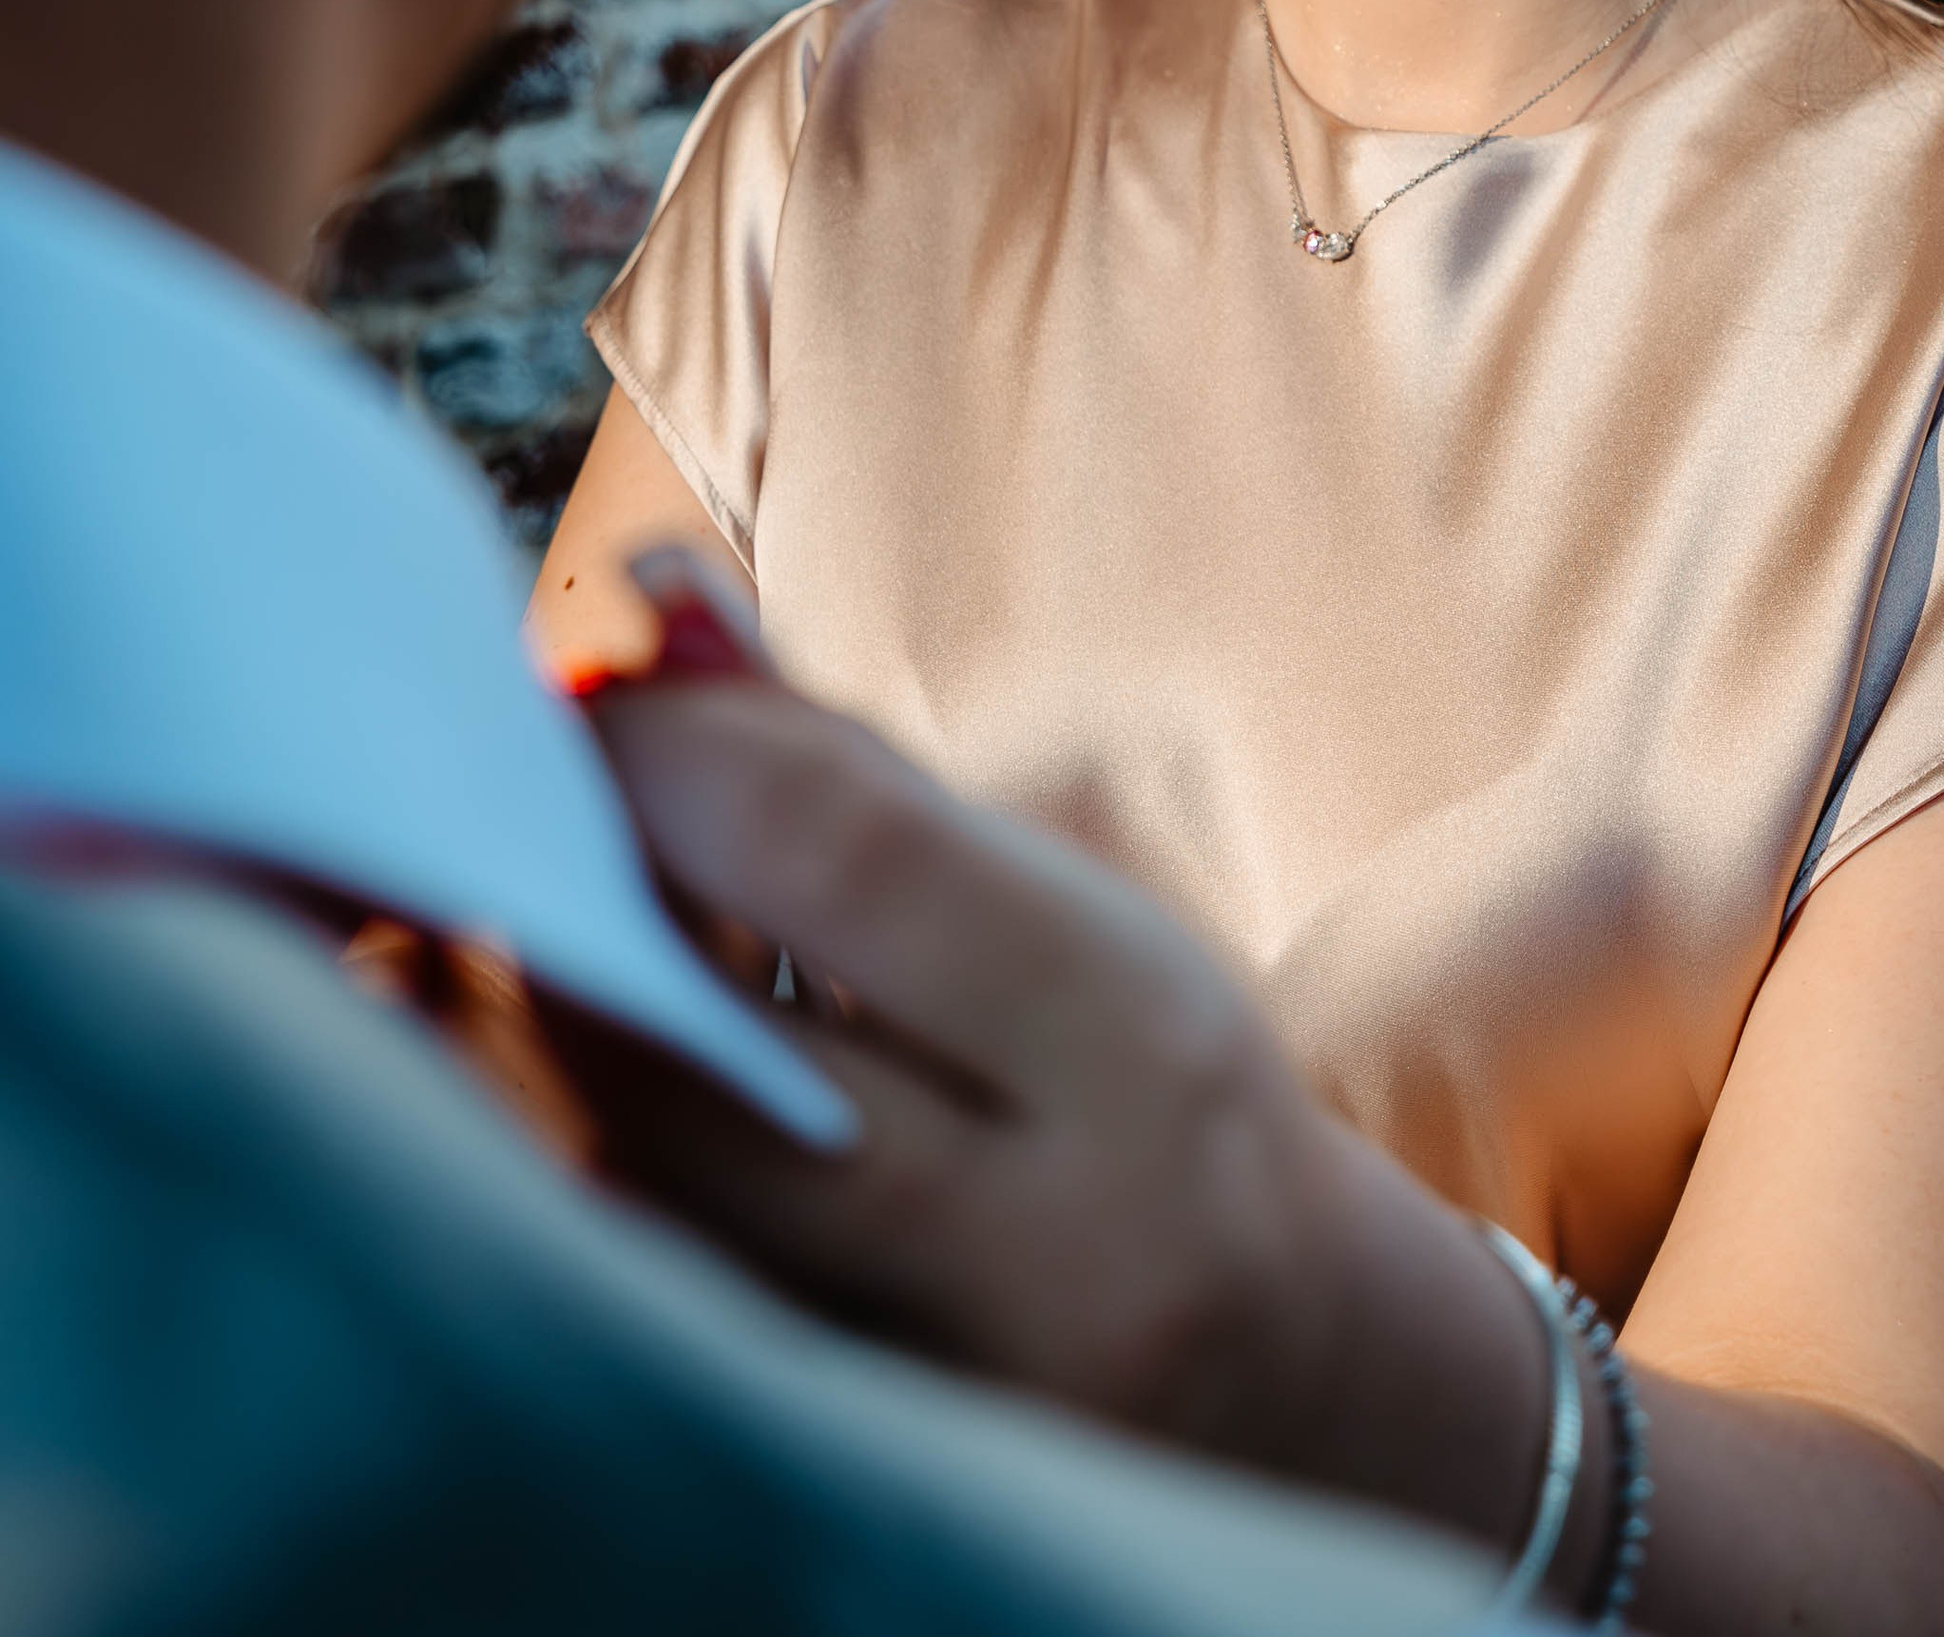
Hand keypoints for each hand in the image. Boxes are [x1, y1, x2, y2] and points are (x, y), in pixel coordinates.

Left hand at [557, 569, 1552, 1564]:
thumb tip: (653, 600)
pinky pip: (653, 1316)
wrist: (1297, 1382)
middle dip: (566, 913)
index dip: (668, 751)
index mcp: (1131, 1046)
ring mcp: (942, 1401)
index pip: (843, 853)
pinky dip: (588, 1187)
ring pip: (645, 1207)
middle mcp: (1051, 1247)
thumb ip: (849, 772)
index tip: (574, 699)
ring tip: (531, 942)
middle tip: (507, 824)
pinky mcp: (851, 1481)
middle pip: (702, 1059)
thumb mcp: (1059, 909)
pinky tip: (576, 1096)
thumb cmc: (1157, 1092)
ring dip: (553, 1048)